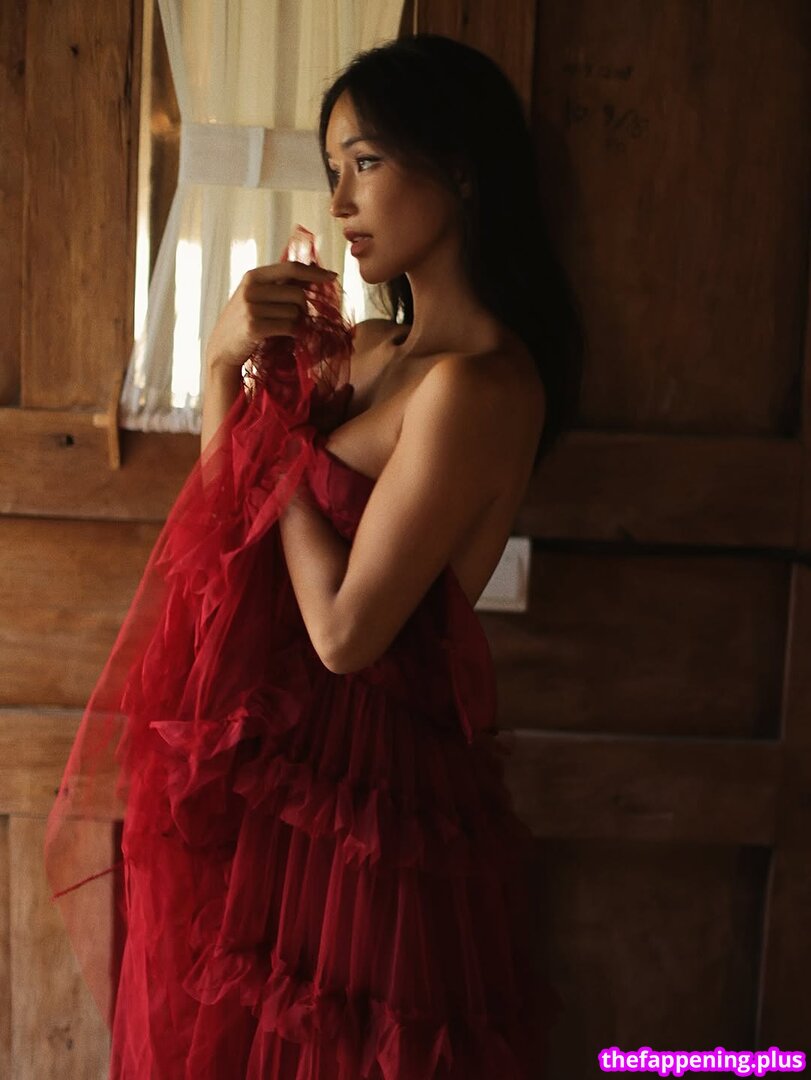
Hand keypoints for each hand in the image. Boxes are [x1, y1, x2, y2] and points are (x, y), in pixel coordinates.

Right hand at [204, 261, 338, 372]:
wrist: (222, 348)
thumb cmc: (243, 321)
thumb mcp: (257, 296)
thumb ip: (280, 284)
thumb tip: (313, 270)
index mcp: (253, 276)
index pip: (290, 268)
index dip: (314, 273)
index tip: (332, 277)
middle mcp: (251, 289)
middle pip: (298, 294)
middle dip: (304, 307)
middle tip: (297, 317)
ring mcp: (251, 308)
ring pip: (295, 312)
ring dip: (297, 322)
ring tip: (283, 327)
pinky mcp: (255, 327)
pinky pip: (290, 327)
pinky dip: (294, 333)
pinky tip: (285, 335)